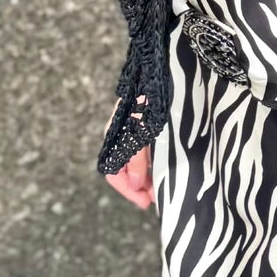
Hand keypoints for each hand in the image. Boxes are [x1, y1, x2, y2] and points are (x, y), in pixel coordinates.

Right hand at [103, 95, 154, 209]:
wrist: (161, 73)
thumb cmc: (150, 99)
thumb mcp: (143, 131)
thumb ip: (137, 158)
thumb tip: (135, 184)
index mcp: (115, 138)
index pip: (114, 173)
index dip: (128, 191)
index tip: (146, 203)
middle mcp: (121, 137)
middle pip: (124, 171)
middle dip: (140, 187)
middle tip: (157, 197)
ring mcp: (132, 132)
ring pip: (135, 164)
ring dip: (146, 177)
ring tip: (162, 186)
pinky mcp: (145, 127)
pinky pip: (144, 153)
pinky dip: (152, 164)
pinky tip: (163, 167)